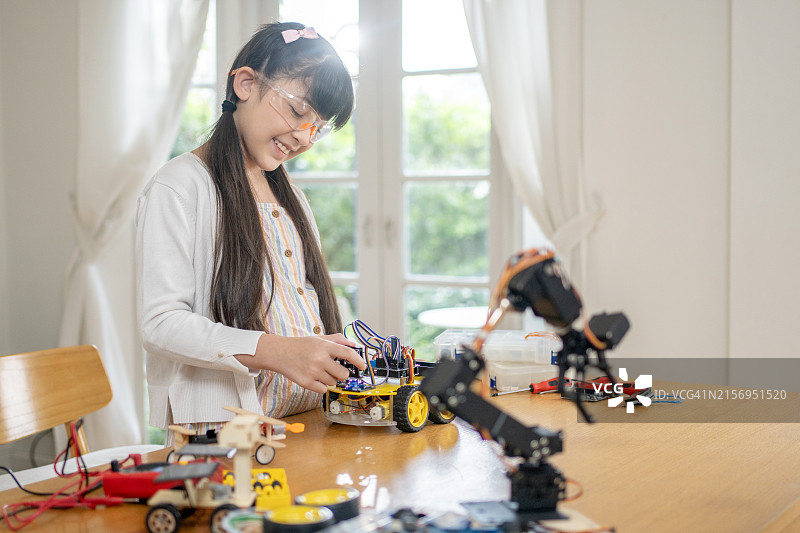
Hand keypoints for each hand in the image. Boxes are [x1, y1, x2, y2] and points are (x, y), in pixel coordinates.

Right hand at [237, 333, 366, 393]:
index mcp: (324, 346)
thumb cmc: (301, 345)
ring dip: (330, 379)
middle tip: (335, 369)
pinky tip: (313, 377)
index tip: (362, 366)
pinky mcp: (306, 383)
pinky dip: (321, 386)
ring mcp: (313, 372)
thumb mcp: (319, 338)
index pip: (348, 354)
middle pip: (343, 374)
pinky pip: (323, 389)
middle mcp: (319, 359)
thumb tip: (354, 344)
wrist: (280, 353)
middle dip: (342, 373)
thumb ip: (337, 339)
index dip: (358, 361)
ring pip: (333, 382)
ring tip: (320, 371)